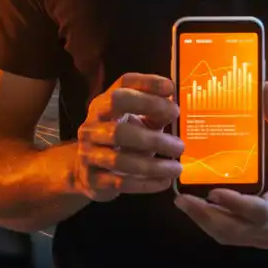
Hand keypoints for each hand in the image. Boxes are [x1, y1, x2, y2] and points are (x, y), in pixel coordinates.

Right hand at [73, 73, 183, 201]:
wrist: (87, 170)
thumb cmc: (122, 139)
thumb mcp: (138, 121)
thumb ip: (155, 113)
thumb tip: (172, 108)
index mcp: (103, 104)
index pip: (123, 86)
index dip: (147, 84)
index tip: (171, 89)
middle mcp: (92, 126)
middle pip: (120, 130)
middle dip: (153, 138)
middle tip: (180, 146)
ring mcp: (88, 153)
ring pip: (121, 161)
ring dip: (154, 166)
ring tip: (177, 168)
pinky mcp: (92, 179)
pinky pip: (121, 183)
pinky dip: (146, 184)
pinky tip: (164, 181)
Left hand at [174, 81, 267, 248]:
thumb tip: (266, 86)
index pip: (261, 211)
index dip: (236, 204)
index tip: (213, 191)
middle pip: (239, 229)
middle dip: (208, 216)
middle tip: (183, 199)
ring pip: (233, 237)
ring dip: (206, 223)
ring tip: (184, 204)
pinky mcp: (263, 240)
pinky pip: (235, 238)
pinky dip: (215, 227)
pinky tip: (198, 212)